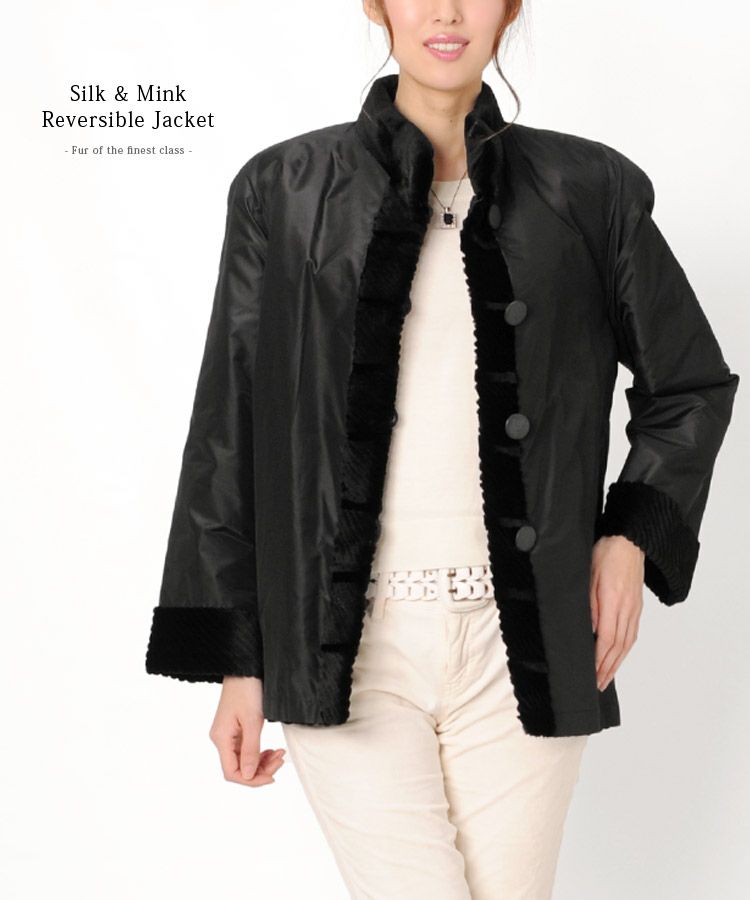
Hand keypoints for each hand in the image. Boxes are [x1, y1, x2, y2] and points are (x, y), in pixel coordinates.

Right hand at [208, 676, 285, 786]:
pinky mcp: (236, 729)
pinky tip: (272, 750)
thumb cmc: (247, 689)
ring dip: (262, 762)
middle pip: (239, 768)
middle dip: (261, 770)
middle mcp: (222, 739)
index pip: (232, 772)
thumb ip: (251, 749)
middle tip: (280, 761)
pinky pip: (247, 749)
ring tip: (279, 754)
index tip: (272, 776)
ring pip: (244, 760)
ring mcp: (229, 734)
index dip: (251, 779)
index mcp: (221, 738)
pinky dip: (260, 752)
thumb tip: (249, 775)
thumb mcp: (253, 720)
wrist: (246, 668)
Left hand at [590, 535, 644, 691]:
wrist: (629, 541)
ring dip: (616, 663)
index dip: (599, 660)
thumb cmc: (605, 554)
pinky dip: (624, 650)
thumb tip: (590, 631)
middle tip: (598, 685)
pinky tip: (618, 657)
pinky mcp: (637, 606)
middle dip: (607, 668)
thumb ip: (589, 605)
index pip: (606, 639)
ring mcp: (634, 609)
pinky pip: (632, 633)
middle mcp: (627, 609)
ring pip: (627, 643)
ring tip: (606, 677)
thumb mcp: (589, 577)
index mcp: (614, 601)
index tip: (592, 674)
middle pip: (618, 646)